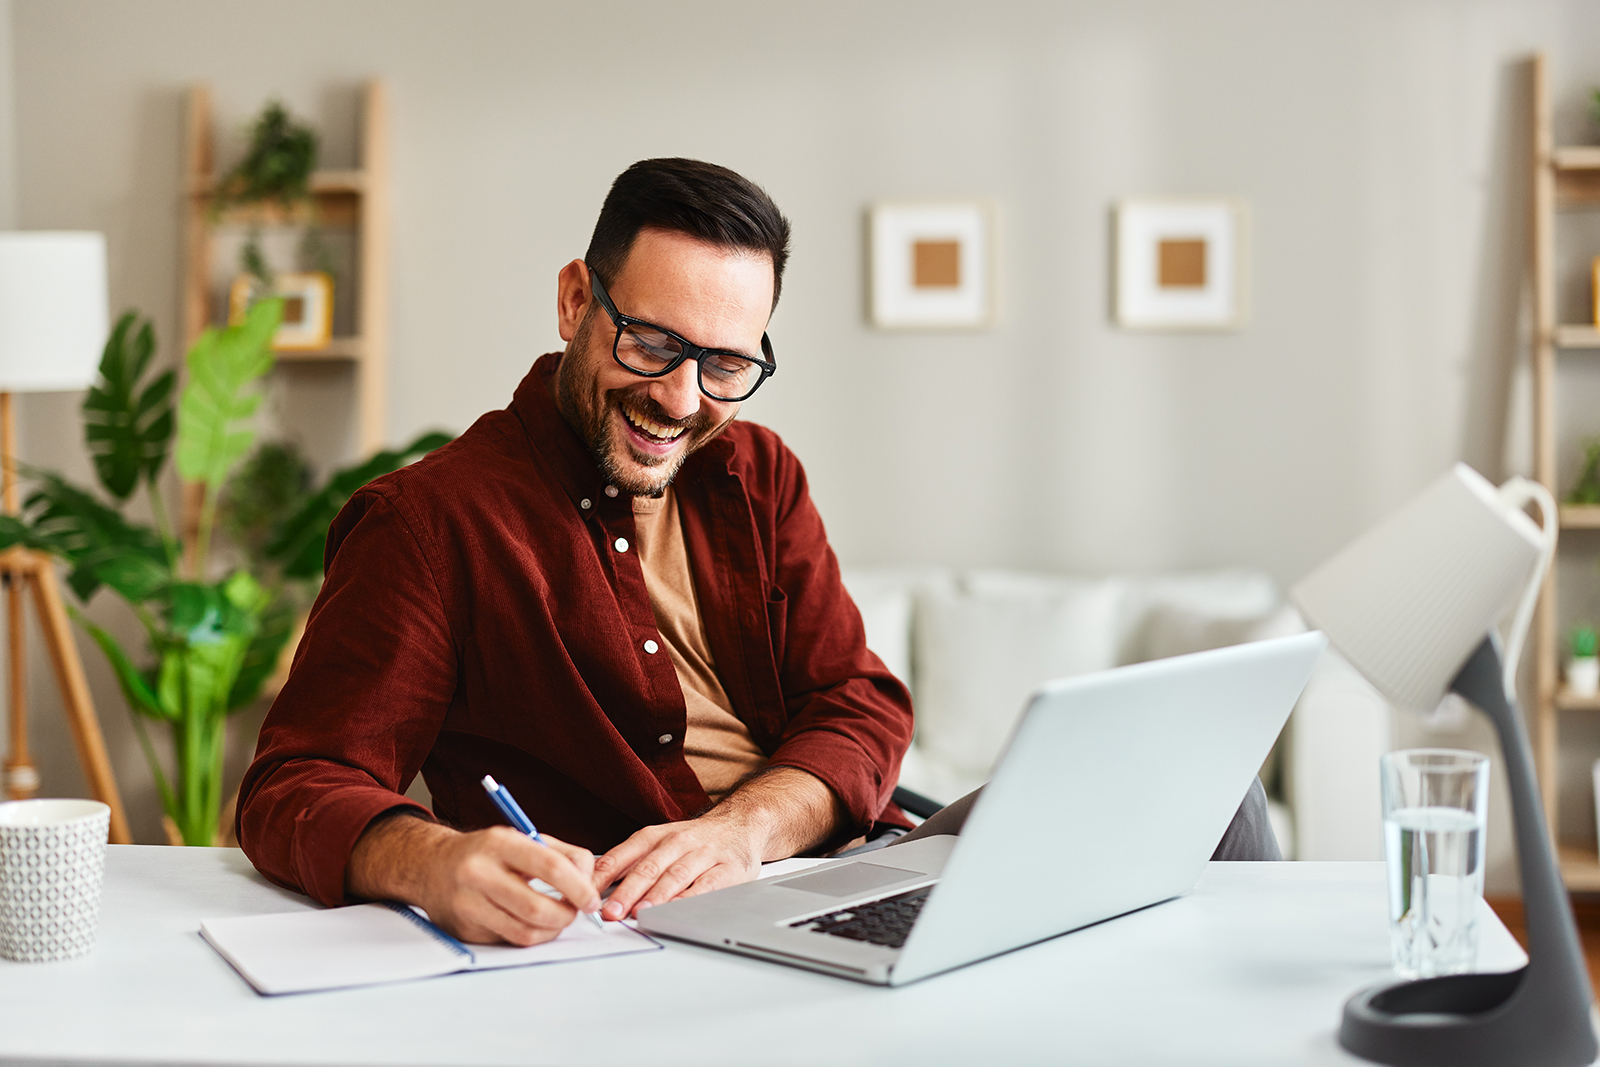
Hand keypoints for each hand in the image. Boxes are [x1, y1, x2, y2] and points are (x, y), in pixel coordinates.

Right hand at [347, 815, 601, 945]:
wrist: (432, 866)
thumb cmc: (488, 853)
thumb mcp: (523, 839)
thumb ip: (564, 855)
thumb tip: (590, 881)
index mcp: (500, 843)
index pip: (550, 868)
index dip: (578, 888)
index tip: (592, 900)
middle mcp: (478, 873)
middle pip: (537, 908)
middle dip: (566, 916)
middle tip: (575, 913)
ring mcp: (468, 904)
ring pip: (524, 932)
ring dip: (551, 931)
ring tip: (557, 919)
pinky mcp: (464, 930)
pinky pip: (508, 940)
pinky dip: (529, 936)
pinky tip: (531, 923)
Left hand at [593, 766, 847, 919]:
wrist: (743, 823)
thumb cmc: (695, 840)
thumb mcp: (660, 841)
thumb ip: (631, 861)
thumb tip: (592, 884)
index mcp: (657, 835)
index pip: (625, 854)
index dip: (605, 874)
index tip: (587, 893)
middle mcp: (679, 841)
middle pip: (649, 867)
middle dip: (627, 891)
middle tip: (610, 911)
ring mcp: (704, 854)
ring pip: (676, 876)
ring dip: (656, 896)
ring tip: (639, 913)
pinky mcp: (728, 869)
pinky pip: (707, 885)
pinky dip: (690, 899)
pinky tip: (677, 911)